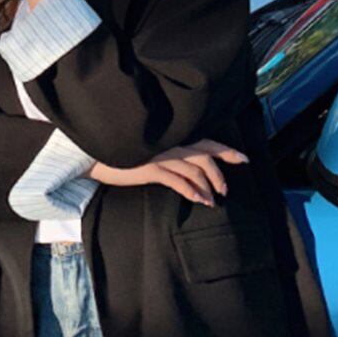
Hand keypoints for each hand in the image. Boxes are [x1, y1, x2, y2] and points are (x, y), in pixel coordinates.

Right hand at [83, 139, 248, 206]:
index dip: (225, 150)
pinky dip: (193, 192)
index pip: (204, 141)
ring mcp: (161, 156)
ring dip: (209, 186)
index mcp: (171, 136)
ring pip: (195, 170)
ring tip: (214, 199)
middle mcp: (170, 143)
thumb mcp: (147, 148)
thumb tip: (184, 164)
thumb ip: (166, 151)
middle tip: (227, 188)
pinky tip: (201, 200)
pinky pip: (179, 182)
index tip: (243, 159)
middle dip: (221, 171)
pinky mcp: (151, 169)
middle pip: (205, 155)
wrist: (94, 154)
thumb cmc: (120, 152)